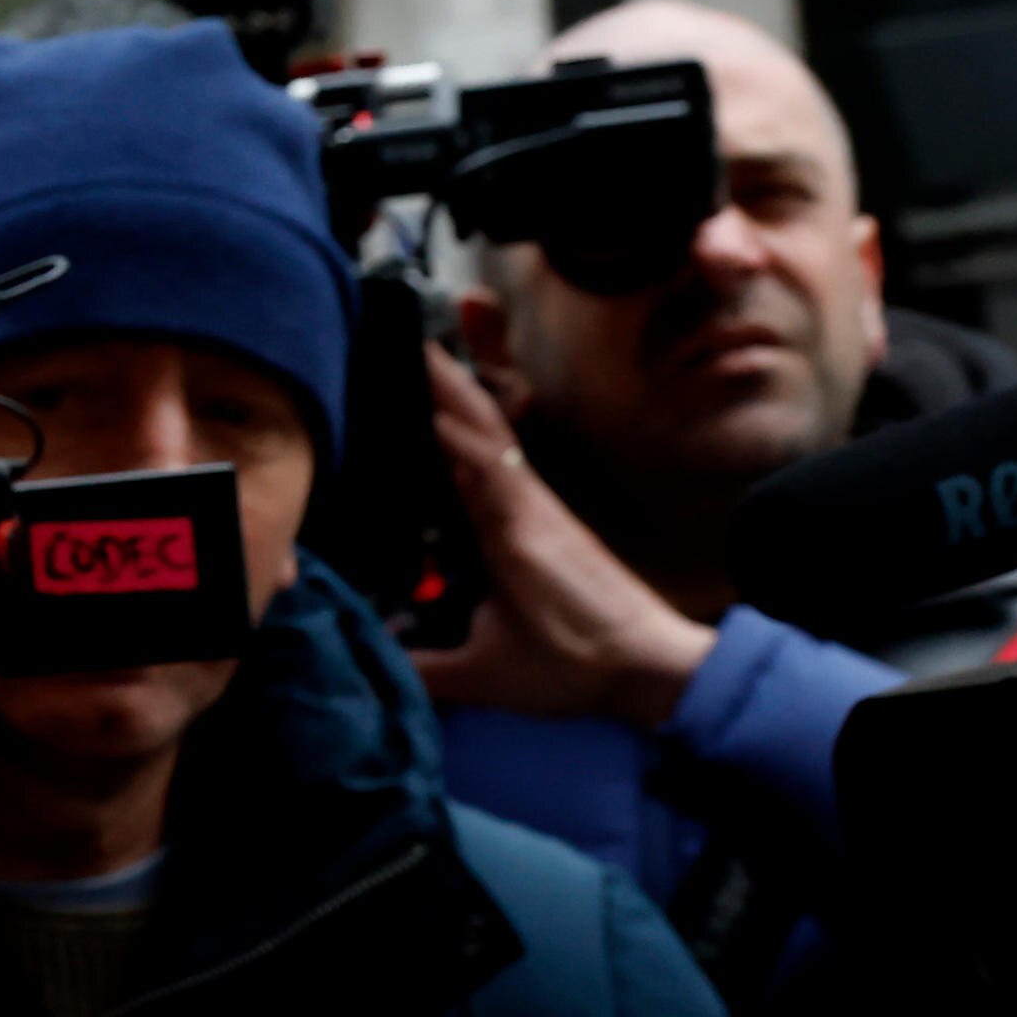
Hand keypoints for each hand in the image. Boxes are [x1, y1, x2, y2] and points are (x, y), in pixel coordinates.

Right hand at [406, 341, 716, 727]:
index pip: (468, 453)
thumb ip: (420, 668)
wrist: (654, 667)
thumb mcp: (487, 677)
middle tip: (407, 340)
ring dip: (462, 397)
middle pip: (483, 426)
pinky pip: (504, 460)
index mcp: (511, 532)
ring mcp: (542, 509)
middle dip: (446, 381)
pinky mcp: (548, 521)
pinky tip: (457, 427)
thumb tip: (363, 658)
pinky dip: (475, 431)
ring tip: (425, 364)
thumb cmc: (576, 668)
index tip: (401, 371)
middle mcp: (528, 506)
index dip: (436, 410)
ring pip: (496, 437)